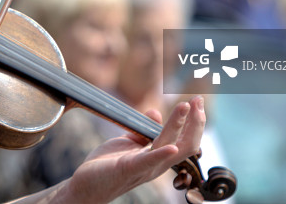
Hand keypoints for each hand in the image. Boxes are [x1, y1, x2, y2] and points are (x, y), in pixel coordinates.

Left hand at [49, 96, 204, 203]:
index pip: (184, 139)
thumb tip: (156, 112)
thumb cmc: (108, 165)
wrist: (87, 185)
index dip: (193, 121)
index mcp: (158, 156)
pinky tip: (170, 148)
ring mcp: (145, 168)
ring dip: (179, 125)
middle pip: (186, 144)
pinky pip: (148, 162)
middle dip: (195, 122)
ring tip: (185, 106)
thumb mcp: (129, 142)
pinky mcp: (128, 168)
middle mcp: (157, 164)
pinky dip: (160, 154)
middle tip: (198, 100)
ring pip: (171, 147)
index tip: (197, 101)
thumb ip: (143, 129)